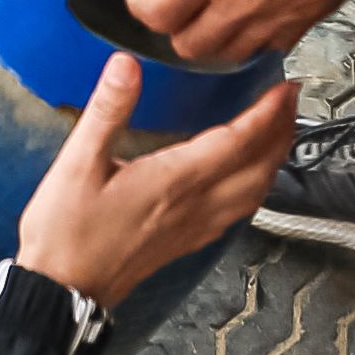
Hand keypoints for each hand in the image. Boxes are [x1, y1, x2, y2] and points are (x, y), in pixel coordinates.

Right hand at [16, 54, 296, 303]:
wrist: (64, 290)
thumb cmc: (67, 231)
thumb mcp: (77, 164)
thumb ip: (107, 111)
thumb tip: (126, 64)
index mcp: (175, 180)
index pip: (239, 141)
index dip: (268, 112)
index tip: (284, 87)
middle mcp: (195, 205)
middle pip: (260, 167)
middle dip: (283, 131)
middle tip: (290, 102)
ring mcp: (195, 227)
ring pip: (255, 193)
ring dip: (274, 160)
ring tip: (279, 134)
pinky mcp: (186, 242)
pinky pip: (238, 212)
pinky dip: (254, 189)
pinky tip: (247, 183)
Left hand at [103, 0, 354, 64]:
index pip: (154, 13)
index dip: (140, 1)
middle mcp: (241, 4)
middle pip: (185, 44)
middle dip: (171, 23)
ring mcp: (277, 19)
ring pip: (225, 54)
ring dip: (209, 36)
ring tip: (210, 2)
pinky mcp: (306, 21)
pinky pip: (266, 48)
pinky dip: (249, 37)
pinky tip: (252, 4)